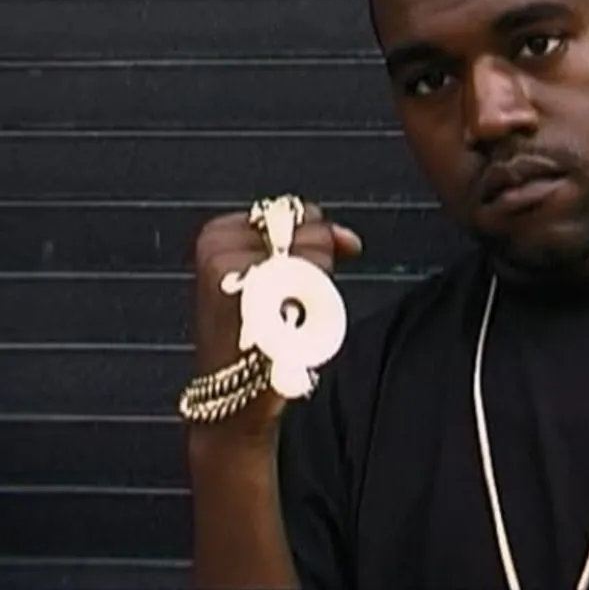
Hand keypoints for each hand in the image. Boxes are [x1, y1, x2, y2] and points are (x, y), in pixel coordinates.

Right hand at [189, 201, 362, 444]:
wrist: (233, 400)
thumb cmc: (256, 336)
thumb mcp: (268, 274)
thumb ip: (307, 240)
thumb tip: (350, 239)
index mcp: (215, 236)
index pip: (290, 211)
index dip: (308, 240)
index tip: (290, 275)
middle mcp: (221, 250)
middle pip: (310, 230)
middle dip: (315, 264)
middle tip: (284, 303)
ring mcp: (240, 274)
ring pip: (319, 253)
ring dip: (319, 286)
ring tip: (287, 316)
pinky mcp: (262, 301)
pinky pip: (320, 283)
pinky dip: (321, 306)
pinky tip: (293, 327)